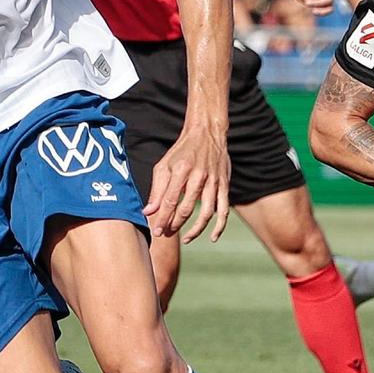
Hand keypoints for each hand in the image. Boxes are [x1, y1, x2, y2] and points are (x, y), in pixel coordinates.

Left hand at [145, 127, 230, 243]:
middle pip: (187, 208)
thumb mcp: (164, 166)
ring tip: (186, 239)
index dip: (163, 218)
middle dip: (175, 225)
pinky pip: (224, 210)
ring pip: (207, 212)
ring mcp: (214, 181)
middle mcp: (199, 176)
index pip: (170, 200)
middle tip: (166, 234)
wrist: (207, 133)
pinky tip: (212, 237)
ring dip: (196, 229)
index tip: (157, 231)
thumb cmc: (182, 151)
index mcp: (181, 170)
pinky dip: (219, 226)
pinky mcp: (224, 185)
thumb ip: (157, 190)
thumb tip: (148, 212)